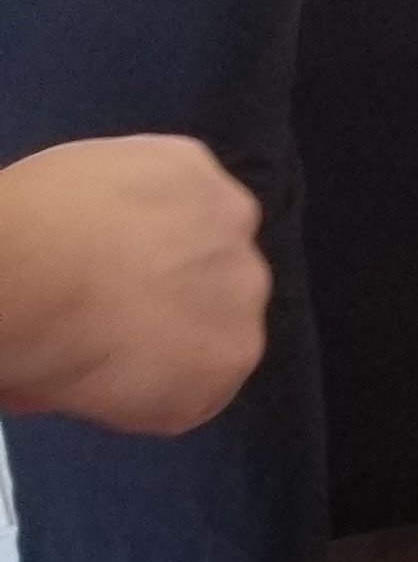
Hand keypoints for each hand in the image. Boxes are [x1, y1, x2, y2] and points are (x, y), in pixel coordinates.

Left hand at [0, 137, 270, 433]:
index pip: (208, 352)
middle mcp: (248, 297)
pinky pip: (176, 173)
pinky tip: (101, 194)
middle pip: (219, 284)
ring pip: (205, 224)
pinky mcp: (196, 165)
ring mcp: (228, 223)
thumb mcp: (81, 396)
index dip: (160, 338)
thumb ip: (122, 373)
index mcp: (226, 365)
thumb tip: (102, 350)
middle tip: (107, 280)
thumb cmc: (41, 352)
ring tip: (102, 230)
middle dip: (174, 281)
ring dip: (169, 227)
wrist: (25, 276)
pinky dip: (146, 181)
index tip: (117, 330)